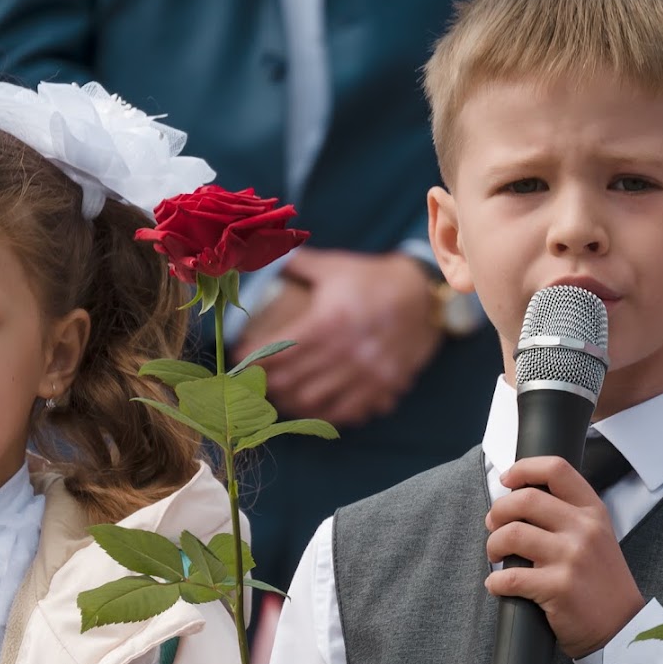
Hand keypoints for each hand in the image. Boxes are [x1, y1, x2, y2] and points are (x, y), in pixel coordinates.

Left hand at [231, 249, 440, 427]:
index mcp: (329, 321)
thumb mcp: (333, 267)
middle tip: (252, 383)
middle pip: (291, 381)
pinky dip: (325, 414)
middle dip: (265, 386)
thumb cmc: (371, 279)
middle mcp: (346, 350)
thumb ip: (295, 263)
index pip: (279, 350)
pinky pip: (347, 412)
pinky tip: (313, 408)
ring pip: (315, 402)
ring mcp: (366, 373)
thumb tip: (258, 249)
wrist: (424, 295)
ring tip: (276, 398)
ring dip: (290, 404)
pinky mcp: (383, 387)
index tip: (238, 360)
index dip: (253, 359)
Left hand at [484, 456, 643, 657]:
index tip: (507, 480)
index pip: (556, 469)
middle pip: (525, 499)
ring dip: (493, 545)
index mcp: (593, 511)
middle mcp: (584, 529)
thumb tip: (519, 498)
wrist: (621, 628)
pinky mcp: (559, 587)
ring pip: (512, 534)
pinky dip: (495, 582)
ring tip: (495, 556)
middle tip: (492, 525)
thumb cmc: (600, 582)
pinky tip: (498, 586)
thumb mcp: (596, 536)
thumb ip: (567, 514)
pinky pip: (510, 577)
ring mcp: (572, 557)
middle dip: (498, 511)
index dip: (524, 468)